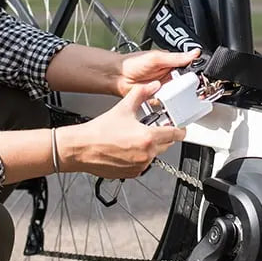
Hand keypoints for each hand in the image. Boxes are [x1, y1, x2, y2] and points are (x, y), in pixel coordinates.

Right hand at [62, 81, 185, 178]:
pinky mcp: (132, 173)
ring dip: (149, 146)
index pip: (175, 134)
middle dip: (162, 136)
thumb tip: (152, 86)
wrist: (82, 148)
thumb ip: (141, 94)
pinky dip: (139, 157)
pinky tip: (127, 148)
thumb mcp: (123, 108)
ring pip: (154, 154)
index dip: (179, 129)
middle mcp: (146, 154)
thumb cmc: (99, 131)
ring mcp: (140, 166)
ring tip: (133, 137)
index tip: (179, 127)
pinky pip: (143, 164)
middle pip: (166, 145)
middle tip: (151, 128)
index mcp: (148, 137)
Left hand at [116, 49, 200, 96]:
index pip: (189, 70)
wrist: (117, 76)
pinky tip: (158, 97)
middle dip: (184, 89)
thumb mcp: (156, 58)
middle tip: (179, 87)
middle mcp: (169, 77)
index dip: (193, 75)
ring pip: (176, 96)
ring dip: (173, 97)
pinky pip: (165, 104)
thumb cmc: (132, 63)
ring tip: (165, 92)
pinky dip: (163, 103)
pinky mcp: (157, 98)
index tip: (196, 79)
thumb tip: (194, 52)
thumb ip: (176, 57)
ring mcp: (163, 88)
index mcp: (172, 64)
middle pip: (185, 85)